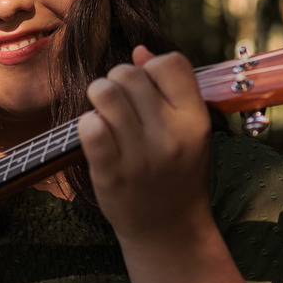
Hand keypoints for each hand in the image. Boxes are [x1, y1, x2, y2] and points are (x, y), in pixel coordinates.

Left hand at [77, 46, 211, 242]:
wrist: (169, 231)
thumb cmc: (177, 174)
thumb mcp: (188, 132)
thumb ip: (170, 90)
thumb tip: (140, 51)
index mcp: (195, 121)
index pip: (170, 63)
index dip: (150, 69)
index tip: (146, 90)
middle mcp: (171, 136)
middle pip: (129, 74)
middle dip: (116, 80)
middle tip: (117, 103)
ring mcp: (140, 156)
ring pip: (105, 93)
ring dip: (98, 97)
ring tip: (103, 113)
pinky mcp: (111, 173)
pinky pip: (89, 126)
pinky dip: (87, 124)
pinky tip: (96, 136)